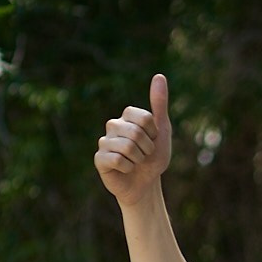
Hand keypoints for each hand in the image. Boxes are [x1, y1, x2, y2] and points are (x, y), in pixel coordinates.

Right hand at [94, 74, 173, 204]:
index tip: (152, 142)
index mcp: (128, 116)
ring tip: (135, 162)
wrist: (146, 185)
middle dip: (147, 149)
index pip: (146, 119)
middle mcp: (113, 125)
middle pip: (136, 133)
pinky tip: (125, 170)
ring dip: (138, 160)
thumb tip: (159, 76)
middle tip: (144, 155)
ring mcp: (104, 141)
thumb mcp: (162, 131)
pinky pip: (117, 160)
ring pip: (127, 147)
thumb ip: (159, 104)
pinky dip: (127, 168)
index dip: (154, 135)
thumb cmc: (153, 158)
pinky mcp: (99, 158)